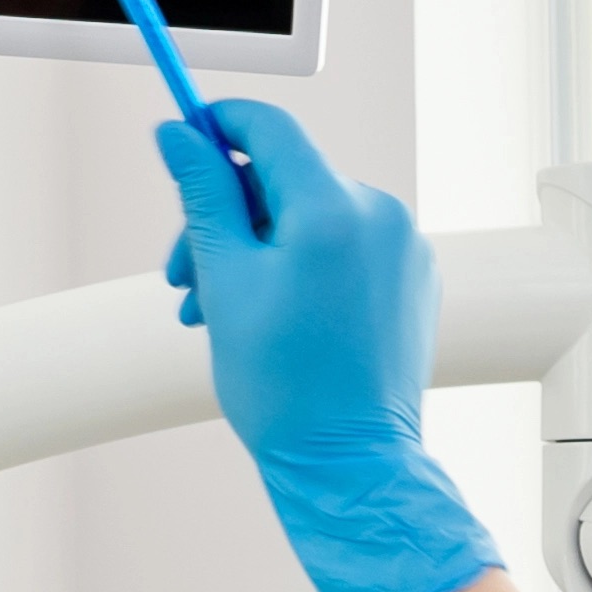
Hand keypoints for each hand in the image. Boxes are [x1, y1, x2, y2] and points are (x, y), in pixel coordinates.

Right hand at [154, 102, 498, 591]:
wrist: (350, 464)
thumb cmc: (285, 389)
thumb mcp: (225, 281)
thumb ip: (203, 195)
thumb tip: (179, 133)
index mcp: (334, 210)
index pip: (269, 128)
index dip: (217, 127)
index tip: (184, 141)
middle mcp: (381, 216)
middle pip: (284, 179)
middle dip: (225, 217)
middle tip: (183, 275)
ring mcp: (404, 247)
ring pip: (309, 217)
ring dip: (255, 250)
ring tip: (219, 309)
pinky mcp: (412, 278)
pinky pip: (343, 247)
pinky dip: (298, 267)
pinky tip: (267, 315)